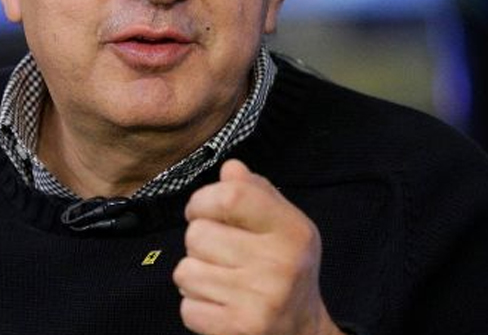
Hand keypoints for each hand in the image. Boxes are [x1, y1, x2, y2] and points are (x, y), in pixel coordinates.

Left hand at [173, 159, 342, 334]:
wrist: (302, 332)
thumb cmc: (284, 268)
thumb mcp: (282, 225)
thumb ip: (255, 192)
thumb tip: (230, 168)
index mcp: (292, 230)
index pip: (230, 195)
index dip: (203, 200)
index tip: (202, 211)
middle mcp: (279, 263)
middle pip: (197, 234)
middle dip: (199, 243)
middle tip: (221, 255)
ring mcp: (260, 300)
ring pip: (185, 271)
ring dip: (195, 276)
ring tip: (221, 281)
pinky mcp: (239, 329)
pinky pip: (187, 307)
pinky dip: (196, 307)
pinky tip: (220, 305)